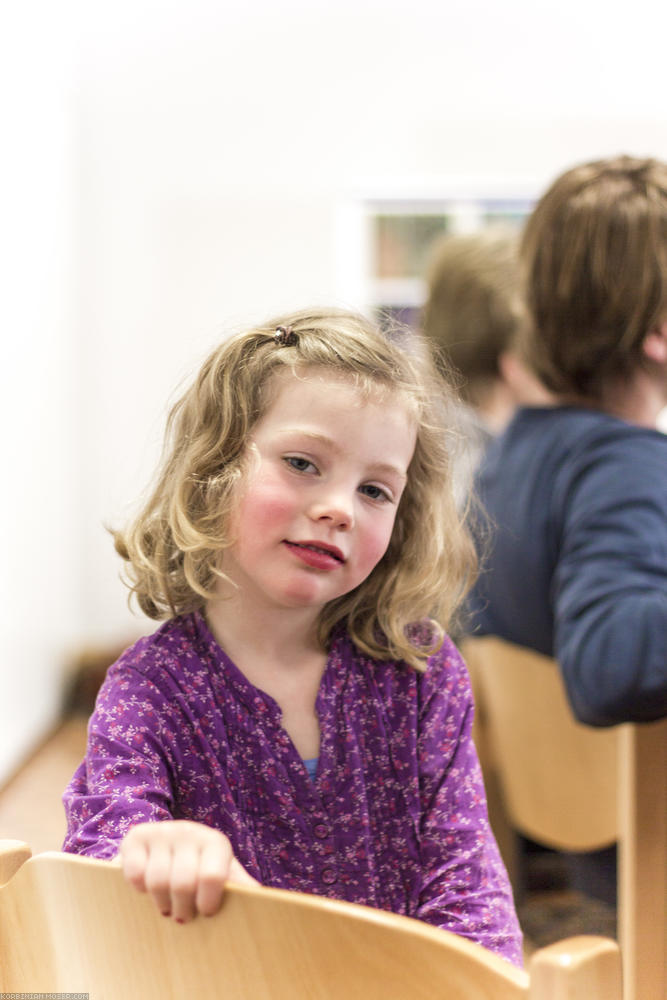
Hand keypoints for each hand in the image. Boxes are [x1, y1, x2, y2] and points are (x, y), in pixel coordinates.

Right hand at [120, 819, 257, 922]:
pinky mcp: (135, 837)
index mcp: (215, 842)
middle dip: (182, 909)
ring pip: (157, 881)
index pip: (212, 876)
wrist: (168, 840)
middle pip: (182, 883)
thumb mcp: (222, 872)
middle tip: (182, 916)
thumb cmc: (201, 865)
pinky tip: (147, 890)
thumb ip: (239, 886)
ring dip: (161, 903)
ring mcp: (161, 832)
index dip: (207, 902)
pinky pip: (134, 874)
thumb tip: (263, 900)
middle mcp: (188, 831)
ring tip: (167, 907)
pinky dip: (139, 889)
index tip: (206, 913)